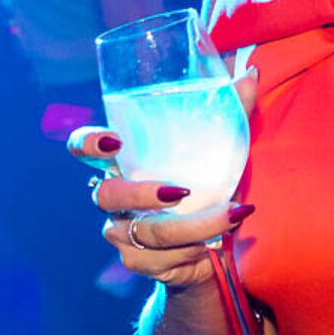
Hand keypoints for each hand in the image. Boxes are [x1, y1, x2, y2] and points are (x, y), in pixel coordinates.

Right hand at [71, 73, 257, 288]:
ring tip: (229, 215)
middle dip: (142, 194)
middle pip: (106, 195)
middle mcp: (114, 196)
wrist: (213, 246)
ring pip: (143, 232)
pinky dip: (193, 250)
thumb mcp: (223, 149)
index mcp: (124, 161)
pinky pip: (158, 259)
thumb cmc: (210, 185)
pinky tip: (215, 244)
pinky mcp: (136, 260)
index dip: (89, 143)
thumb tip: (250, 73)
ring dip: (191, 226)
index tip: (115, 141)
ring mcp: (121, 231)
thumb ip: (233, 112)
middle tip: (180, 192)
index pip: (83, 147)